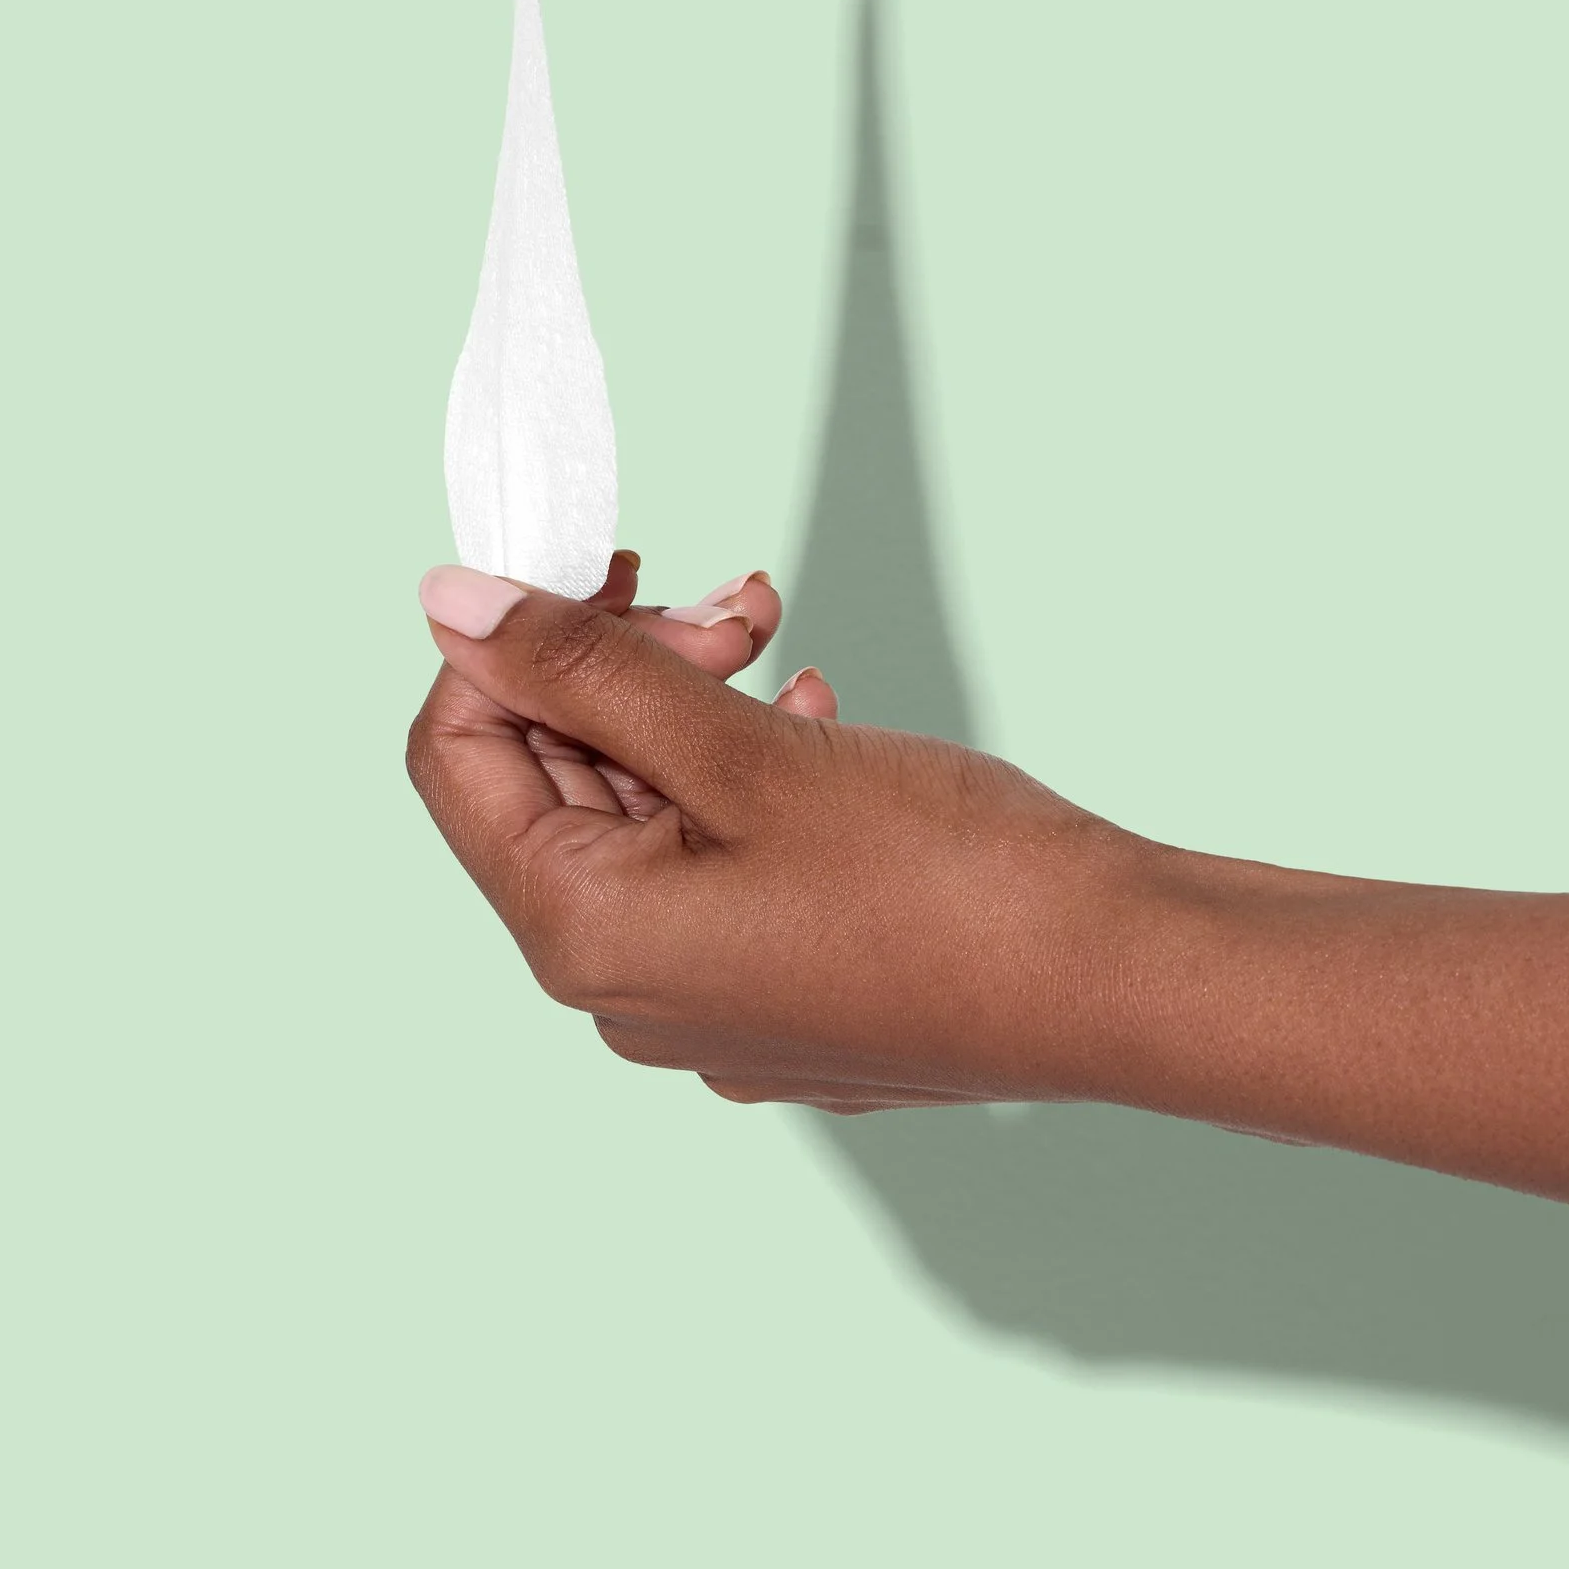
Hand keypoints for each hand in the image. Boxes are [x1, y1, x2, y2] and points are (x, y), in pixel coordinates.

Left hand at [406, 558, 1135, 1110]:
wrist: (1117, 982)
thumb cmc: (942, 879)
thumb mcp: (742, 748)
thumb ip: (586, 668)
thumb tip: (451, 601)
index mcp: (584, 937)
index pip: (456, 756)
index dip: (508, 643)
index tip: (607, 566)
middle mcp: (626, 994)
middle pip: (551, 781)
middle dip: (625, 664)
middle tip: (734, 607)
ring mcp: (707, 1003)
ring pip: (641, 812)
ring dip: (692, 705)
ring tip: (779, 642)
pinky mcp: (781, 993)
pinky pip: (712, 859)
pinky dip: (744, 774)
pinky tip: (819, 719)